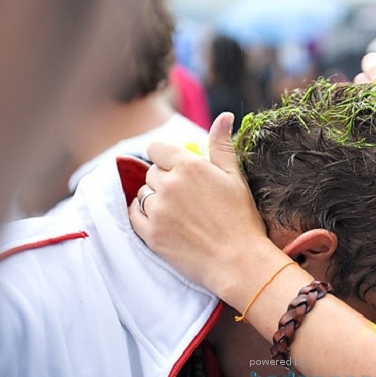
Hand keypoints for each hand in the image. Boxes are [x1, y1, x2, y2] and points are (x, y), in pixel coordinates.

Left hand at [129, 113, 274, 294]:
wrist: (239, 261)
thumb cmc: (242, 218)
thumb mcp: (235, 177)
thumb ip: (222, 145)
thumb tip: (224, 115)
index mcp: (189, 166)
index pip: (157, 149)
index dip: (165, 157)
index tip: (176, 168)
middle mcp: (169, 185)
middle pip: (152, 172)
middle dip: (164, 180)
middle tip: (187, 197)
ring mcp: (157, 210)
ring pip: (143, 193)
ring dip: (155, 199)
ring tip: (180, 213)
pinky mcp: (150, 234)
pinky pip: (134, 215)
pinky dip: (143, 215)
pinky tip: (164, 221)